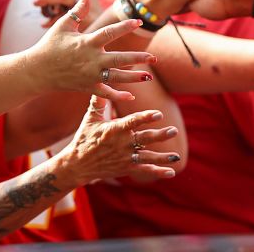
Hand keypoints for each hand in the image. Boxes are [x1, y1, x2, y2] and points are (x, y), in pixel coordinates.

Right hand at [28, 0, 157, 101]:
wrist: (36, 71)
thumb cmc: (49, 46)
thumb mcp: (63, 25)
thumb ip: (77, 11)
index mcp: (87, 43)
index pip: (109, 33)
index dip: (124, 26)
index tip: (138, 21)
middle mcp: (91, 60)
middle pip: (119, 59)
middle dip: (137, 58)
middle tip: (153, 58)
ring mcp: (90, 75)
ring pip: (116, 77)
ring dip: (133, 78)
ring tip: (149, 77)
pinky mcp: (87, 87)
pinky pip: (105, 93)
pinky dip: (118, 95)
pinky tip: (131, 96)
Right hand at [61, 97, 178, 184]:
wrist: (77, 165)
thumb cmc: (84, 138)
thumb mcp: (90, 119)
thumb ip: (99, 102)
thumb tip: (103, 80)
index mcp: (114, 130)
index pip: (132, 122)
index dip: (145, 118)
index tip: (158, 114)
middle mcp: (121, 144)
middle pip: (144, 139)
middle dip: (160, 135)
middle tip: (174, 130)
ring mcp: (125, 157)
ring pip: (147, 156)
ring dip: (163, 157)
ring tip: (176, 156)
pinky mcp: (126, 168)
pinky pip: (144, 170)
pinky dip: (158, 172)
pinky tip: (172, 172)